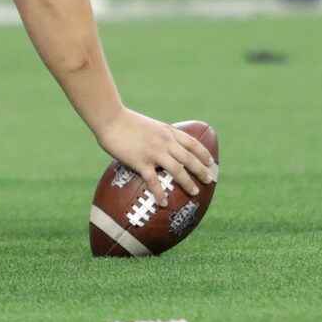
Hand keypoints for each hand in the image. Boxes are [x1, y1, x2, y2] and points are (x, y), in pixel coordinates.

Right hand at [96, 111, 216, 198]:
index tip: (211, 162)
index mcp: (168, 131)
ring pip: (177, 169)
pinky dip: (160, 193)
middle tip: (209, 180)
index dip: (203, 153)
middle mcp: (165, 141)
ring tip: (194, 192)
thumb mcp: (150, 125)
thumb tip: (165, 146)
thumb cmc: (126, 122)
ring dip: (187, 182)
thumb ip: (159, 135)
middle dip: (201, 170)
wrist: (111, 119)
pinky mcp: (141, 162)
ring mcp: (154, 152)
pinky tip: (163, 202)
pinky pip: (154, 181)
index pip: (192, 142)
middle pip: (189, 158)